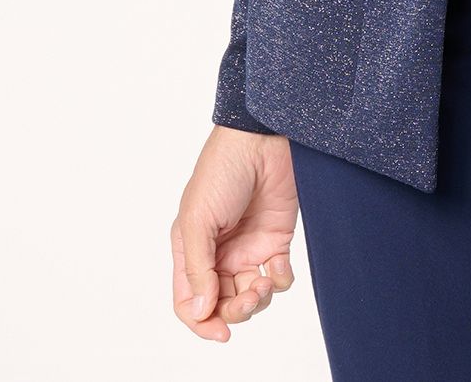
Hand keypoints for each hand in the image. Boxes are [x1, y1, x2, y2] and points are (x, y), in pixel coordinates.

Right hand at [171, 126, 300, 341]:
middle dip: (235, 311)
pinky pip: (279, 277)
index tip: (220, 331)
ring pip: (251, 295)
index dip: (202, 322)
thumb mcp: (197, 219)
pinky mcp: (276, 239)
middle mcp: (219, 253)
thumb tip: (202, 311)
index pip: (190, 300)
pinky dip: (280, 282)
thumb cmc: (222, 171)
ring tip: (263, 284)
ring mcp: (249, 247)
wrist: (263, 139)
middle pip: (222, 303)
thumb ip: (197, 267)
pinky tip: (278, 268)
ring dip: (258, 300)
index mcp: (191, 249)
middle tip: (248, 298)